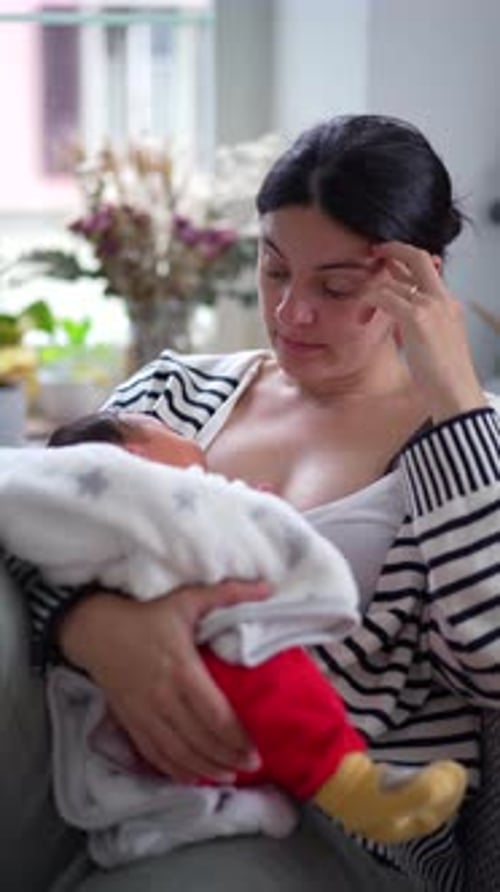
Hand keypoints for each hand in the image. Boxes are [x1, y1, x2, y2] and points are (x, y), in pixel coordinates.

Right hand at [59, 580, 269, 780]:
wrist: (95, 629)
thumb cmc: (145, 615)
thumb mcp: (188, 599)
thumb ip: (228, 594)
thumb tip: (267, 588)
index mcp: (182, 671)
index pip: (215, 715)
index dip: (237, 738)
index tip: (257, 749)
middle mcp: (164, 698)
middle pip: (200, 740)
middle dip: (228, 757)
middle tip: (251, 766)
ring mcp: (145, 713)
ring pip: (178, 753)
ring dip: (205, 769)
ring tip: (228, 776)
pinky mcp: (130, 721)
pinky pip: (154, 754)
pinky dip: (175, 770)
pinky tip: (192, 776)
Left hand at [362, 241, 486, 421]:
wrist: (455, 392)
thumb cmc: (444, 376)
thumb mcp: (435, 342)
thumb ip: (419, 325)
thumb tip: (398, 317)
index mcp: (449, 304)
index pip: (430, 267)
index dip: (407, 258)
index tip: (389, 258)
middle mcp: (442, 299)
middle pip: (419, 257)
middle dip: (394, 249)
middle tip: (375, 251)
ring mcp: (431, 306)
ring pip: (395, 281)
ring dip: (372, 288)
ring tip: (360, 301)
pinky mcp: (417, 318)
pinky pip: (385, 298)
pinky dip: (370, 302)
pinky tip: (363, 315)